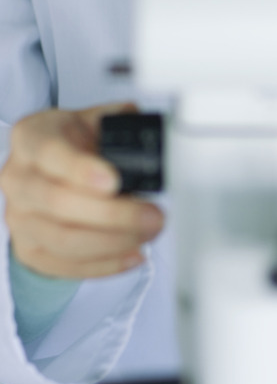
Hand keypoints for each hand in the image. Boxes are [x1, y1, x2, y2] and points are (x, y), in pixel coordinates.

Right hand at [0, 103, 163, 278]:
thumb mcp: (91, 119)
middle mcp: (18, 178)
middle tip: (152, 215)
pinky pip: (66, 265)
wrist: (47, 171)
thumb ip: (117, 118)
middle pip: (59, 203)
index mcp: (31, 138)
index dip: (82, 169)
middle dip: (113, 214)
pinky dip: (104, 264)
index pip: (51, 153)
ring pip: (64, 239)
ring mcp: (19, 217)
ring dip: (114, 242)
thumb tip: (141, 120)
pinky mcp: (29, 249)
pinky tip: (132, 254)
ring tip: (148, 233)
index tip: (114, 181)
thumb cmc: (72, 144)